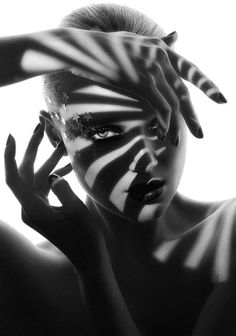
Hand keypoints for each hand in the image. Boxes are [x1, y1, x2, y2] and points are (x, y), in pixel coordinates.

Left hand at [4, 123, 103, 269]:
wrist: (87, 257)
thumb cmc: (84, 236)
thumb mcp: (76, 209)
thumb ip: (62, 188)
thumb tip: (54, 176)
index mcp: (32, 209)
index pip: (13, 179)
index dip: (10, 157)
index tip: (13, 137)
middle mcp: (29, 209)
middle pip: (25, 174)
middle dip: (32, 151)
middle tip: (40, 130)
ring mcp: (36, 210)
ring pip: (37, 179)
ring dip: (49, 163)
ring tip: (62, 147)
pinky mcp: (44, 210)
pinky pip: (45, 187)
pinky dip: (54, 176)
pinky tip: (67, 168)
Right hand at [21, 28, 225, 141]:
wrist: (83, 47)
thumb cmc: (107, 46)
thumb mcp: (138, 40)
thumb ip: (160, 41)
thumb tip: (179, 33)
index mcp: (162, 49)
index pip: (190, 70)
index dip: (207, 86)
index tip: (222, 101)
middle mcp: (161, 57)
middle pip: (183, 92)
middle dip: (193, 116)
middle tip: (202, 135)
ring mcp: (151, 69)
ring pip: (172, 104)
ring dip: (176, 126)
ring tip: (177, 143)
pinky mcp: (140, 81)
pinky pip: (159, 106)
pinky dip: (163, 122)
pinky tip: (163, 134)